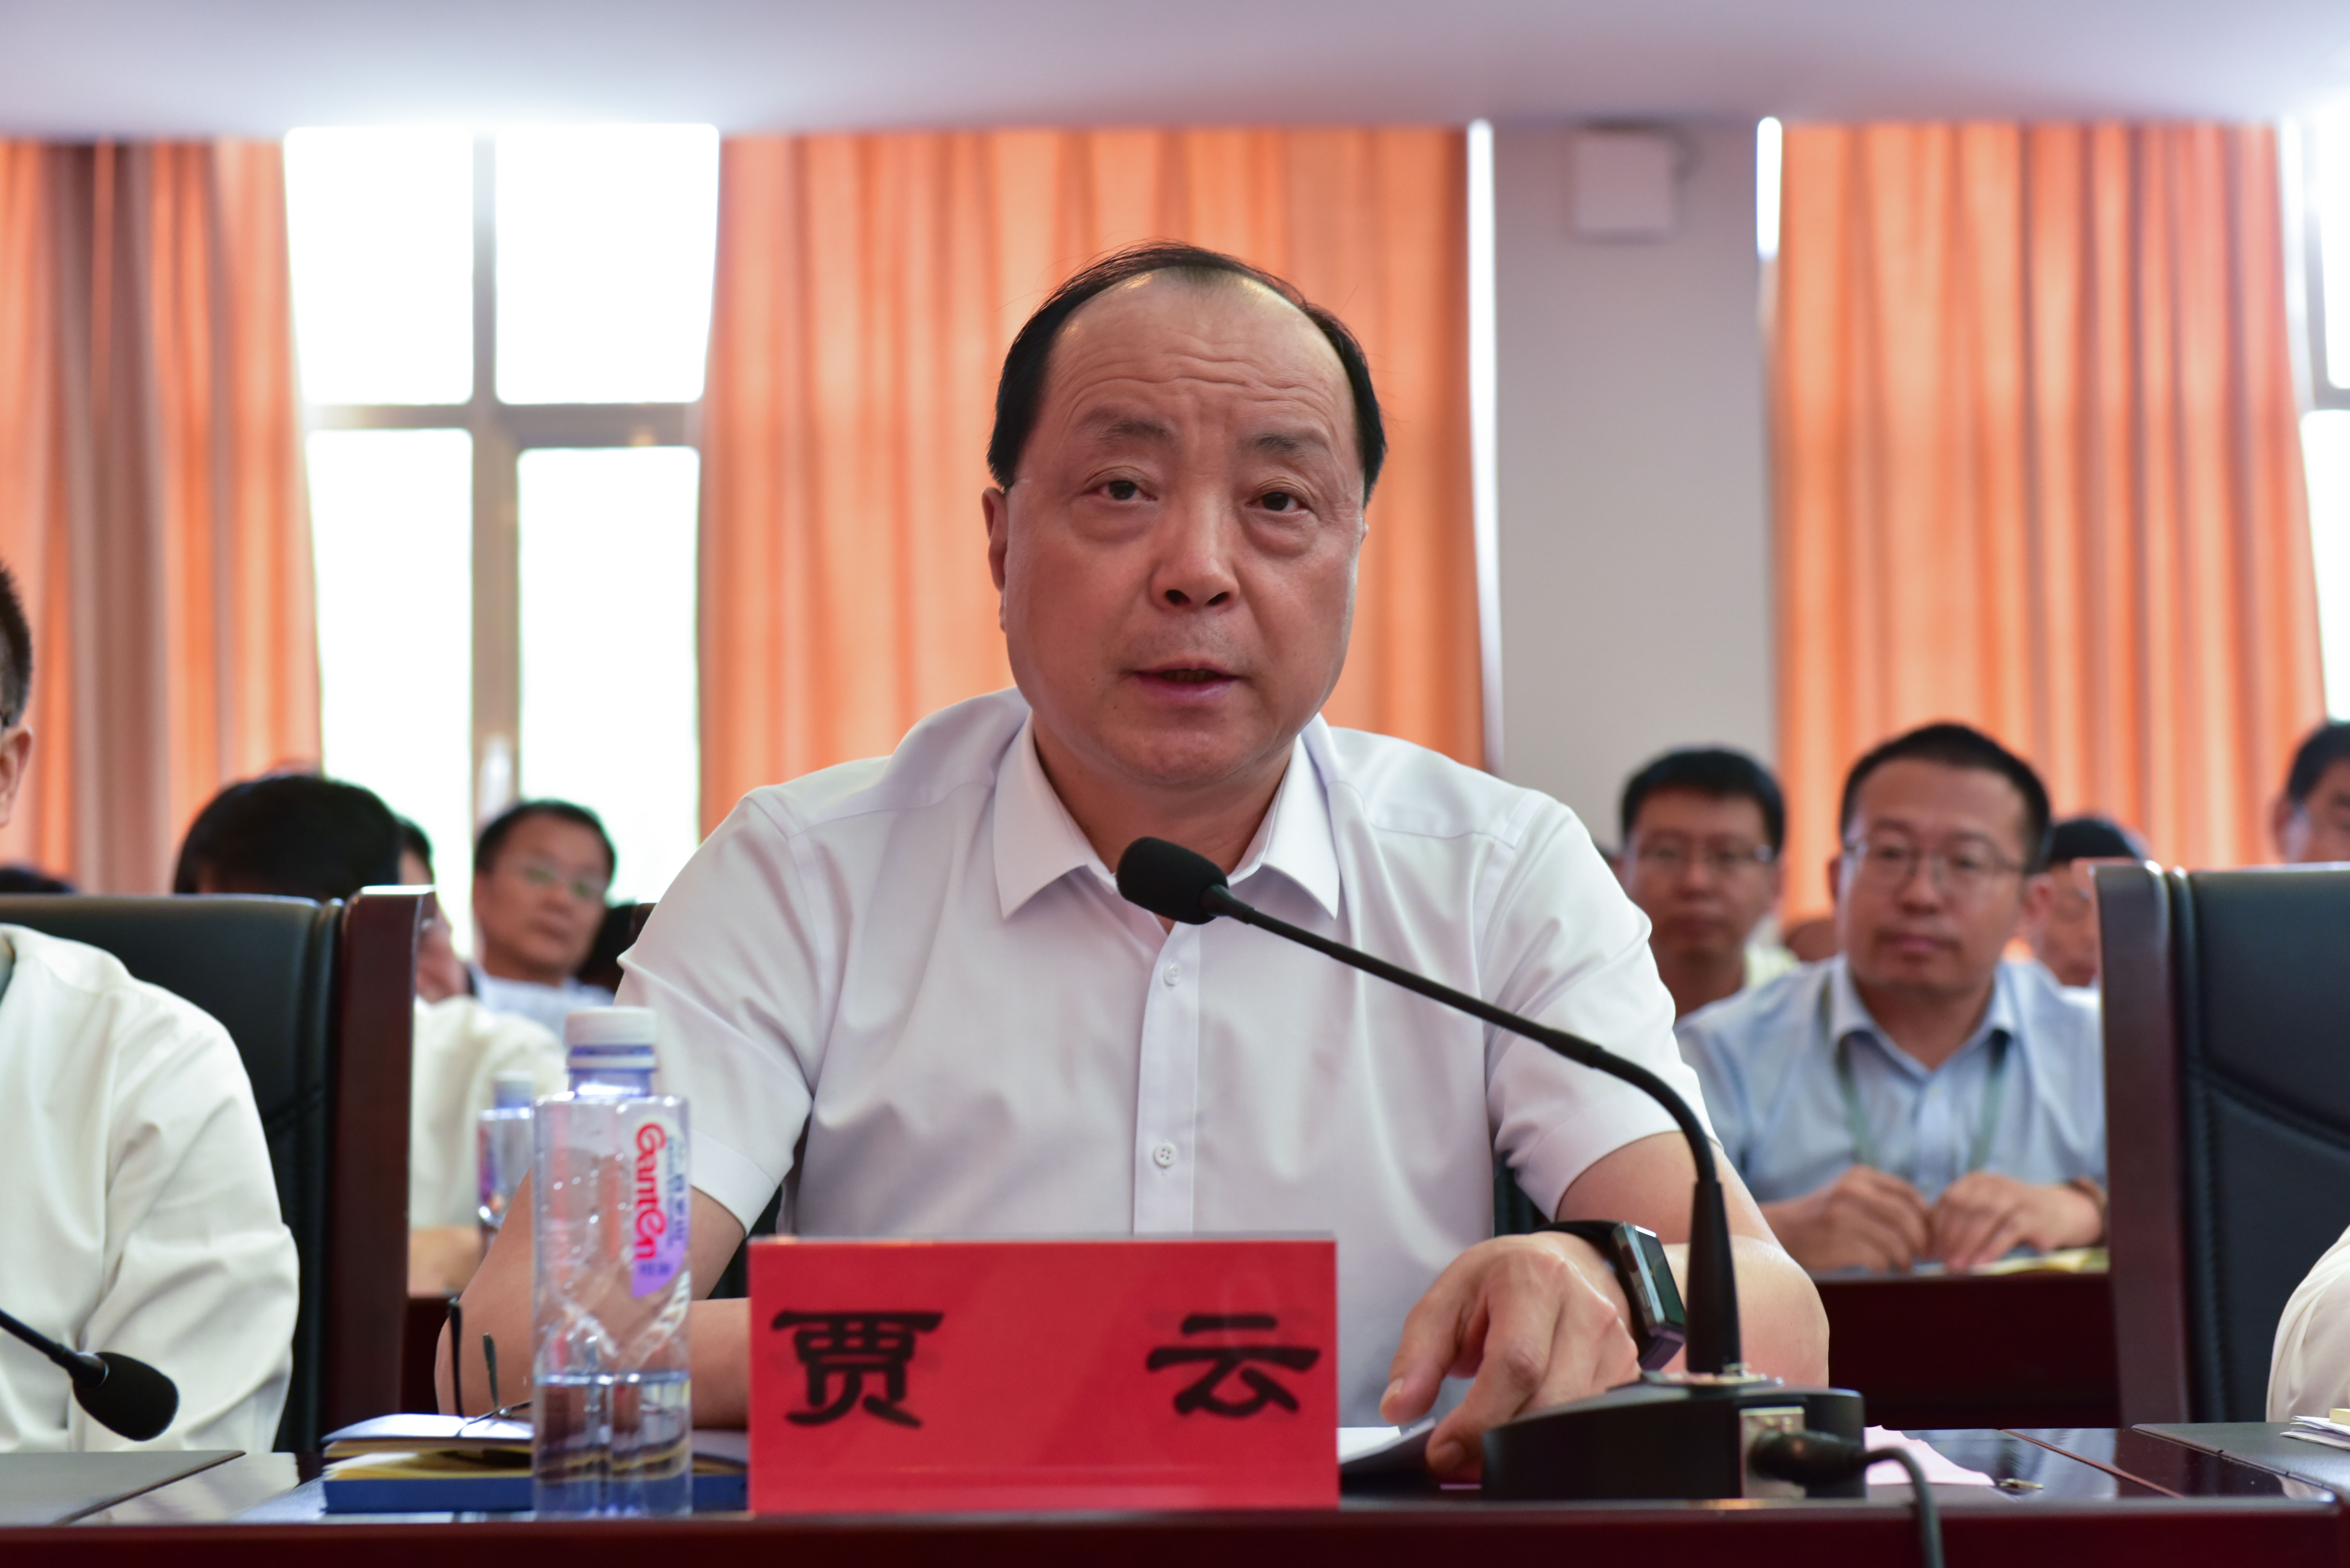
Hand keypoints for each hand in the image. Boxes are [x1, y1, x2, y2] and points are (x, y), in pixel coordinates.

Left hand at [1379, 1233, 1640, 1479]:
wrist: (1559, 1265)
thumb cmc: (1498, 1283)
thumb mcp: (1447, 1300)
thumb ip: (1419, 1354)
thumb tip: (1398, 1408)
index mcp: (1536, 1279)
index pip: (1516, 1364)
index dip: (1478, 1418)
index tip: (1442, 1452)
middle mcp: (1587, 1310)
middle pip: (1550, 1401)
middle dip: (1497, 1442)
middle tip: (1455, 1461)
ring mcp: (1616, 1344)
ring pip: (1574, 1421)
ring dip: (1525, 1448)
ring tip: (1482, 1451)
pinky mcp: (1627, 1373)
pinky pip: (1593, 1424)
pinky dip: (1553, 1441)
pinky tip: (1522, 1438)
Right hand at [1761, 1166, 1930, 1272]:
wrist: (1784, 1229)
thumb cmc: (1826, 1216)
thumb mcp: (1851, 1193)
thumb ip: (1882, 1199)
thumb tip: (1929, 1221)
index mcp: (1860, 1176)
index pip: (1908, 1194)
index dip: (1926, 1217)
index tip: (1929, 1234)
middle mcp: (1852, 1191)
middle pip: (1906, 1218)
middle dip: (1921, 1241)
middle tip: (1922, 1255)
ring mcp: (1844, 1216)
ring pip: (1895, 1241)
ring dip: (1905, 1258)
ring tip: (1904, 1266)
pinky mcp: (1838, 1241)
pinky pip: (1878, 1258)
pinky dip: (1885, 1267)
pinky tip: (1880, 1268)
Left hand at [1928, 1172, 2101, 1270]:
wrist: (2057, 1212)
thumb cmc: (2010, 1216)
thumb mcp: (1983, 1212)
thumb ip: (1959, 1223)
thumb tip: (1930, 1250)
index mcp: (1977, 1181)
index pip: (1949, 1200)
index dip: (1937, 1226)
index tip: (1930, 1251)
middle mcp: (1994, 1183)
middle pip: (1964, 1207)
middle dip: (1950, 1237)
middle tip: (1944, 1261)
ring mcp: (2015, 1196)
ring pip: (1985, 1217)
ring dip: (1968, 1243)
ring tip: (1958, 1266)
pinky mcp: (2033, 1214)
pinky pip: (2009, 1230)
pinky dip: (1993, 1247)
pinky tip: (1982, 1264)